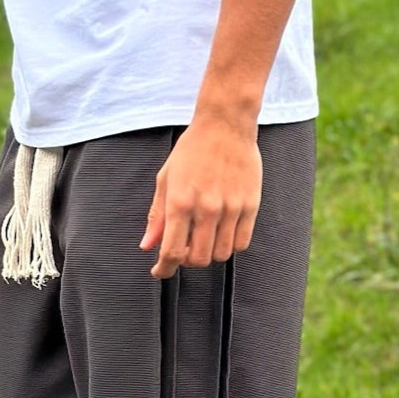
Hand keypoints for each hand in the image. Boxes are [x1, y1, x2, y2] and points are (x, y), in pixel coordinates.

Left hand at [139, 119, 261, 277]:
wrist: (225, 125)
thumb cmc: (191, 151)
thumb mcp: (165, 179)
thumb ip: (157, 216)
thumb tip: (148, 246)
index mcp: (180, 202)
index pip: (172, 252)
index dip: (164, 269)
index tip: (160, 272)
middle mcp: (206, 208)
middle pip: (199, 259)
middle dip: (187, 261)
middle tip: (183, 250)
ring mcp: (231, 207)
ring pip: (222, 254)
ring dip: (209, 254)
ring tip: (204, 239)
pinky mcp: (251, 205)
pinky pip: (242, 242)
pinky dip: (230, 246)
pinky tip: (222, 233)